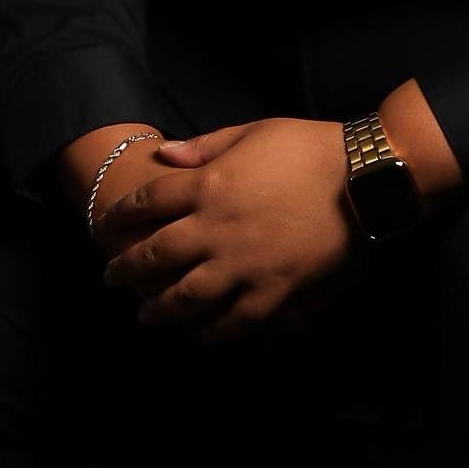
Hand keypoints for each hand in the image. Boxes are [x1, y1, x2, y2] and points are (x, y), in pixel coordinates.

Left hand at [93, 117, 355, 343]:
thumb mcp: (251, 131)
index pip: (148, 201)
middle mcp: (218, 227)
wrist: (362, 178)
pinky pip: (237, 320)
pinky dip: (215, 331)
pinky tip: (201, 336)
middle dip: (127, 268)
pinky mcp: (276, 289)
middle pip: (157, 254)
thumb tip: (164, 154)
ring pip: (188, 296)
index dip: (122, 214)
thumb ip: (203, 147)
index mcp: (210, 184)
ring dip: (161, 309)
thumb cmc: (307, 146)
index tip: (106, 224)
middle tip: (110, 278)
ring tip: (146, 315)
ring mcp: (245, 263)